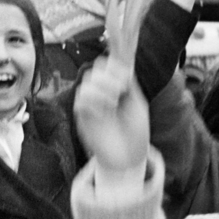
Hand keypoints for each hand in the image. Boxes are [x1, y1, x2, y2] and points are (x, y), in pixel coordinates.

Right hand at [73, 57, 149, 182]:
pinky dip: (94, 102)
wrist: (130, 156)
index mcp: (115, 87)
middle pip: (94, 71)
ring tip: (113, 103)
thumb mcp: (137, 103)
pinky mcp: (83, 118)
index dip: (114, 66)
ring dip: (101, 90)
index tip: (126, 78)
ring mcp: (91, 105)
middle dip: (108, 77)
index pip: (106, 66)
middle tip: (120, 91)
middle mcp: (101, 94)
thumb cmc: (136, 132)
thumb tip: (121, 62)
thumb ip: (129, 83)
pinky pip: (81, 101)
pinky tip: (104, 111)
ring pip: (86, 84)